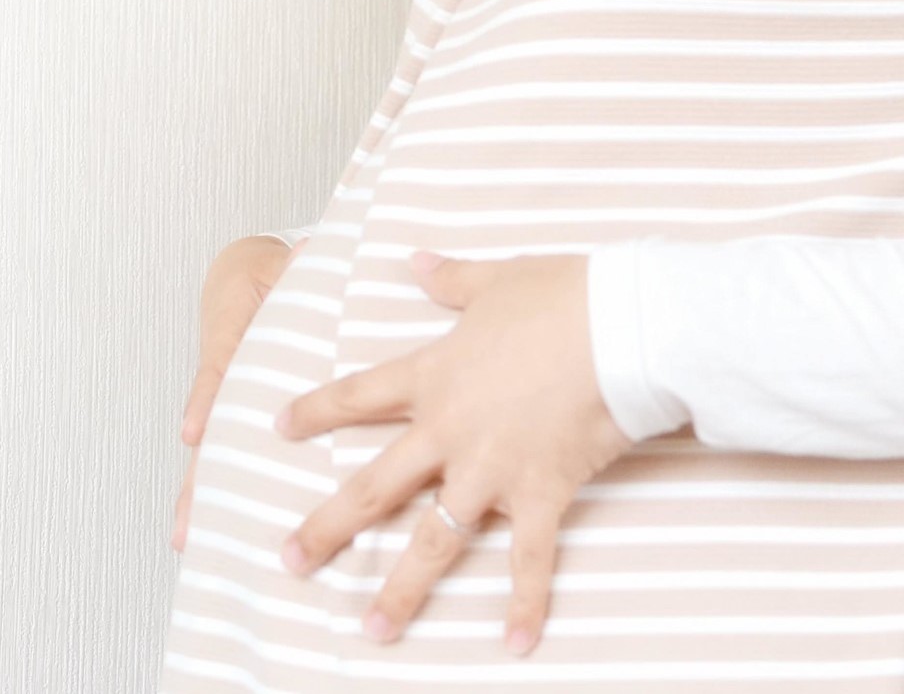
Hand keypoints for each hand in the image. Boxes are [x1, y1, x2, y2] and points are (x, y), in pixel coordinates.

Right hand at [172, 233, 307, 552]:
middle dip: (196, 474)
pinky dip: (219, 475)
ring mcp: (227, 389)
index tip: (194, 433)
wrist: (252, 263)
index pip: (219, 366)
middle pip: (207, 424)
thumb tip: (313, 251)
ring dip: (201, 489)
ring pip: (212, 444)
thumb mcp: (281, 262)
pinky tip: (215, 518)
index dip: (206, 399)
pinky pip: (228, 441)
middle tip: (186, 523)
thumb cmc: (272, 266)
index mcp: (234, 328)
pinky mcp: (236, 401)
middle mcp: (223, 367)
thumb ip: (298, 265)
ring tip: (188, 539)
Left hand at [273, 250, 647, 656]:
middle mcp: (450, 430)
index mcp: (435, 374)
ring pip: (434, 539)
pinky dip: (523, 603)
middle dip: (328, 527)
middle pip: (375, 487)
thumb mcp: (498, 278)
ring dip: (401, 588)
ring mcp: (491, 469)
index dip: (317, 411)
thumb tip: (415, 260)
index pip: (360, 396)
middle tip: (289, 560)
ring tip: (371, 629)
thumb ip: (450, 279)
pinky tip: (512, 643)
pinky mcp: (541, 493)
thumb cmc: (565, 295)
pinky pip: (528, 559)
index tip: (279, 428)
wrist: (624, 324)